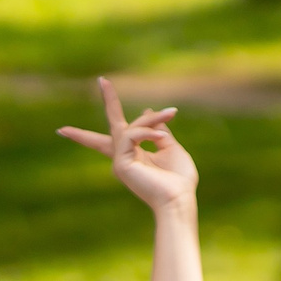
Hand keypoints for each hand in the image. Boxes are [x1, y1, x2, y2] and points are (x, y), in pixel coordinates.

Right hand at [58, 79, 196, 211]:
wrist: (179, 200)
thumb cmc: (179, 180)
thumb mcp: (171, 148)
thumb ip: (159, 131)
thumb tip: (149, 112)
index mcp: (135, 154)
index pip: (120, 133)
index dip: (113, 113)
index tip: (105, 92)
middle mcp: (124, 157)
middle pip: (114, 125)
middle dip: (109, 101)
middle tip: (102, 80)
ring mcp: (120, 161)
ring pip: (131, 127)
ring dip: (152, 119)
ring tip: (171, 113)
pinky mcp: (121, 163)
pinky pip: (132, 135)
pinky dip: (148, 132)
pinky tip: (161, 138)